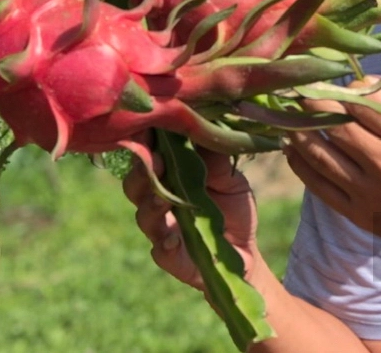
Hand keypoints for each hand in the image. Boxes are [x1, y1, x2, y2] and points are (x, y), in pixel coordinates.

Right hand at [123, 143, 260, 292]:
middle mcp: (157, 200)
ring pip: (143, 215)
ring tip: (163, 198)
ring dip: (151, 204)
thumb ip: (213, 157)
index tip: (150, 128)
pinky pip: (160, 250)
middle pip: (135, 184)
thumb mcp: (229, 177)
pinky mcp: (170, 256)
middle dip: (142, 172)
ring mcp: (161, 229)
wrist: (245, 251)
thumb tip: (202, 124)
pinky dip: (165, 243)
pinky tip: (173, 239)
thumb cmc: (233, 207)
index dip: (146, 143)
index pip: (148, 156)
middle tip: (155, 160)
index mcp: (168, 177)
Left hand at [283, 76, 380, 263]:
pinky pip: (319, 188)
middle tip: (297, 91)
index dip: (341, 88)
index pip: (361, 104)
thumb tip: (363, 80)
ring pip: (321, 156)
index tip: (330, 81)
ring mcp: (369, 194)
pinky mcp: (360, 215)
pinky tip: (291, 148)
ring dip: (298, 132)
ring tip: (287, 115)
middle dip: (312, 104)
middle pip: (336, 127)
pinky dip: (300, 166)